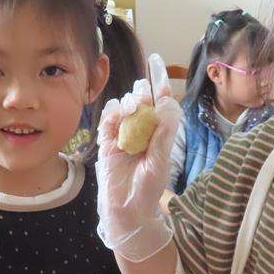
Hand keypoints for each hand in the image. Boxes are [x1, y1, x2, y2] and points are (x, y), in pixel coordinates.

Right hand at [96, 54, 181, 261]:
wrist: (128, 211)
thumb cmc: (148, 190)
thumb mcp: (161, 161)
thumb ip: (163, 134)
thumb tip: (167, 105)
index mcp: (159, 132)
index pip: (160, 103)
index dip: (159, 82)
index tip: (157, 63)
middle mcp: (141, 130)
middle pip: (141, 100)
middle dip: (142, 93)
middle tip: (143, 98)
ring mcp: (123, 135)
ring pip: (124, 107)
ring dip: (129, 103)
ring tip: (133, 109)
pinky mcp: (107, 143)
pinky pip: (108, 121)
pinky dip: (112, 114)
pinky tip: (117, 115)